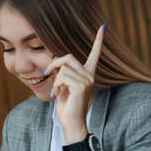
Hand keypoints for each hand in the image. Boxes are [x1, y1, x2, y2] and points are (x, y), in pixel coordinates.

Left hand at [45, 25, 104, 141]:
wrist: (71, 123)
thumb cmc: (66, 107)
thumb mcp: (63, 86)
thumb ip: (62, 73)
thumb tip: (55, 62)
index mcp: (87, 74)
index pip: (94, 55)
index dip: (98, 41)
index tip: (103, 27)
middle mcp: (90, 75)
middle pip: (69, 57)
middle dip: (54, 64)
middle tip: (46, 73)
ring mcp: (87, 80)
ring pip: (63, 69)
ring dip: (55, 80)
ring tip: (58, 91)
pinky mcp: (82, 86)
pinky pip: (62, 77)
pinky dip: (57, 85)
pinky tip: (60, 94)